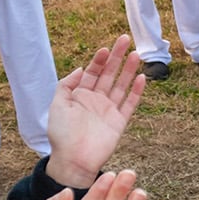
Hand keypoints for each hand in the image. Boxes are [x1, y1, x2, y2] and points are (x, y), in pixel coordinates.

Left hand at [45, 36, 146, 188]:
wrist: (72, 160)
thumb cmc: (61, 134)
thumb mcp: (57, 105)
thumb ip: (67, 85)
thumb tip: (82, 68)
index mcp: (80, 96)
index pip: (93, 72)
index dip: (99, 60)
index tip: (105, 49)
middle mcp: (96, 101)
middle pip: (109, 74)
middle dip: (116, 57)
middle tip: (125, 39)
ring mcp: (108, 111)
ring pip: (121, 85)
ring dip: (128, 70)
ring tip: (136, 55)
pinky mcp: (119, 122)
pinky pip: (129, 104)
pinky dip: (136, 91)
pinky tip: (141, 78)